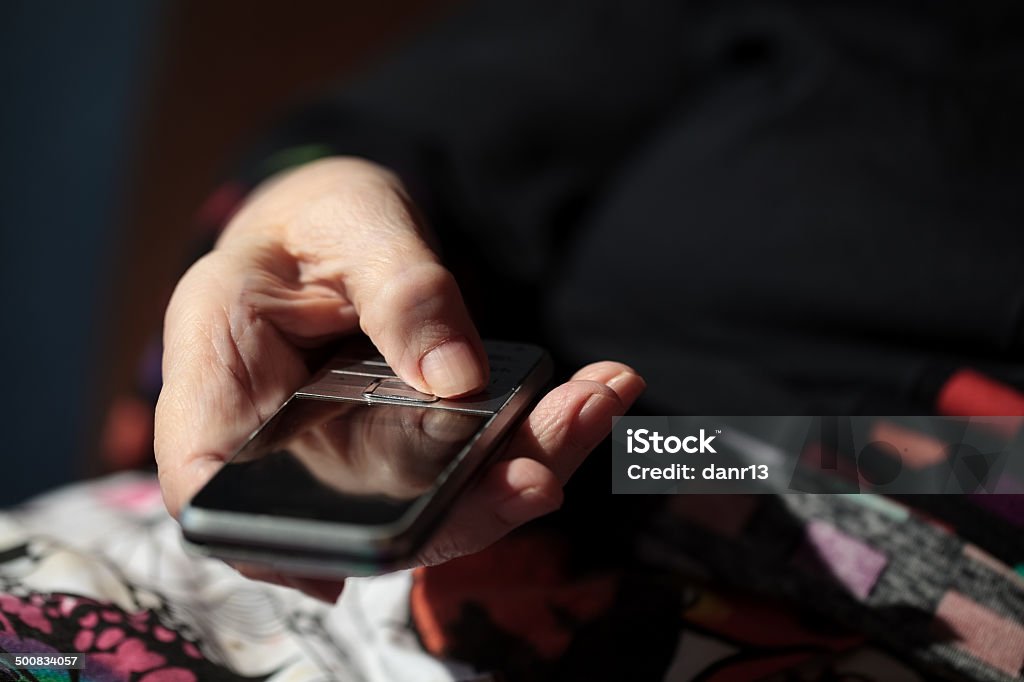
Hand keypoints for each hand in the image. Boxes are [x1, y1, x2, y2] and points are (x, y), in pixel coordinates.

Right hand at [155, 157, 644, 599]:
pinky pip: (470, 466)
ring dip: (520, 467)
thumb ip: (399, 288)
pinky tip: (597, 394)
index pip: (205, 477)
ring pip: (429, 501)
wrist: (343, 231)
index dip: (259, 545)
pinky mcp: (403, 449)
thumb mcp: (355, 220)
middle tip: (540, 472)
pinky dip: (538, 436)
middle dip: (459, 508)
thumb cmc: (320, 220)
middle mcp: (280, 435)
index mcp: (221, 369)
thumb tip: (455, 378)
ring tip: (595, 402)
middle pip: (351, 514)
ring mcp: (347, 453)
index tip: (340, 570)